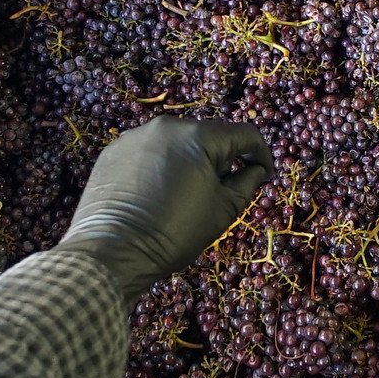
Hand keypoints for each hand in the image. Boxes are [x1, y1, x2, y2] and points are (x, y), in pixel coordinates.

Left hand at [56, 117, 273, 297]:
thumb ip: (247, 182)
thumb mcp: (223, 210)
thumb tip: (256, 169)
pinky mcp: (114, 150)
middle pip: (207, 136)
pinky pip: (148, 151)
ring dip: (188, 161)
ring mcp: (136, 136)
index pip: (244, 134)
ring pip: (175, 142)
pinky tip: (157, 192)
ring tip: (186, 192)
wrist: (114, 251)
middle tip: (224, 188)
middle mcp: (167, 126)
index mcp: (199, 136)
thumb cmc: (176, 231)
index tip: (264, 174)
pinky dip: (159, 165)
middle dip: (221, 158)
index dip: (261, 154)